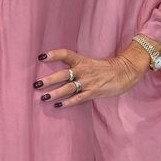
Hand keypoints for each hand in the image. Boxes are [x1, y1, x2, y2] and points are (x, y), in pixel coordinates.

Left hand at [33, 46, 147, 107]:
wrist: (124, 72)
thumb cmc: (105, 68)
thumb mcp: (90, 63)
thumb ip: (76, 66)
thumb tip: (61, 72)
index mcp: (82, 60)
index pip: (65, 54)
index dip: (53, 55)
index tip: (41, 56)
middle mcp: (83, 70)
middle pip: (62, 75)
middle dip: (48, 80)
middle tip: (36, 84)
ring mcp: (88, 82)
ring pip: (68, 88)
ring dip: (55, 93)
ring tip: (43, 97)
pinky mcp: (93, 92)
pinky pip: (77, 98)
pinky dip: (67, 103)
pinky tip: (58, 105)